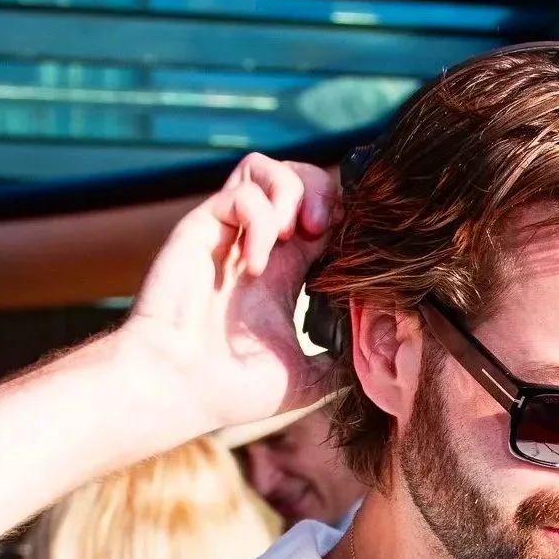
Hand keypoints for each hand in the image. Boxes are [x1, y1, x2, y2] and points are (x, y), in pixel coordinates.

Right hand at [116, 155, 340, 442]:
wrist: (175, 390)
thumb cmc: (231, 390)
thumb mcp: (308, 378)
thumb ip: (343, 358)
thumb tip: (382, 352)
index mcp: (284, 272)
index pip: (323, 215)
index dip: (344, 219)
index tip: (351, 251)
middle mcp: (257, 245)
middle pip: (300, 177)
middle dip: (323, 193)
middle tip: (324, 232)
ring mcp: (228, 233)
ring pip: (268, 168)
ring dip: (292, 193)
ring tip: (292, 238)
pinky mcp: (202, 228)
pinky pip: (241, 191)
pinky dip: (259, 218)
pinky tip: (256, 263)